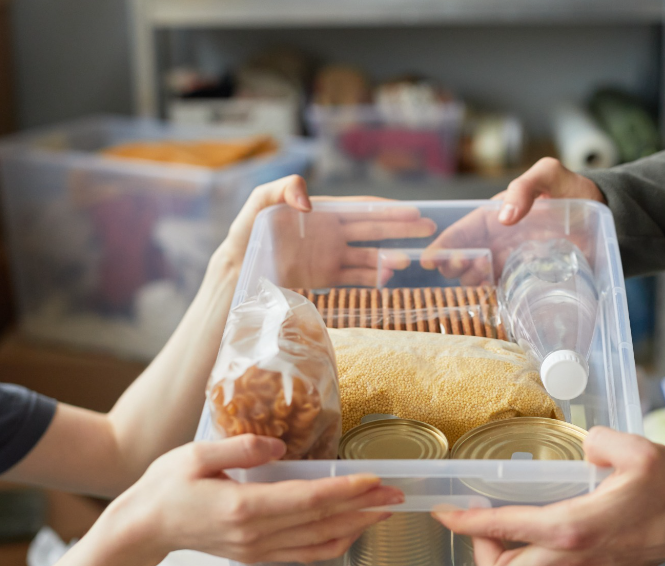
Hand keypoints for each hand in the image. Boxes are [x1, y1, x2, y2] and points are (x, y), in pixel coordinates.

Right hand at [101, 434, 403, 564]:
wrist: (143, 527)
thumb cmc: (166, 486)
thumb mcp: (195, 455)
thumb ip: (239, 447)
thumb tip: (278, 443)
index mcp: (243, 508)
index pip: (307, 500)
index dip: (345, 491)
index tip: (373, 479)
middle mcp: (256, 534)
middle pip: (322, 522)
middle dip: (364, 508)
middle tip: (397, 494)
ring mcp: (258, 549)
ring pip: (319, 542)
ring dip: (356, 527)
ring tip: (384, 511)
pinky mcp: (258, 555)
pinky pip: (305, 554)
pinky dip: (334, 545)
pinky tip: (352, 532)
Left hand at [210, 175, 437, 288]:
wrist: (236, 266)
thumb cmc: (247, 229)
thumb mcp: (261, 200)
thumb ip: (284, 188)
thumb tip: (309, 201)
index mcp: (324, 212)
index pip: (363, 209)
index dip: (388, 209)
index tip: (412, 211)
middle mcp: (333, 233)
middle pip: (374, 230)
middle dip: (401, 229)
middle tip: (428, 228)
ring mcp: (331, 256)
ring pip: (368, 256)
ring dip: (388, 258)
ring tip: (408, 261)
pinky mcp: (325, 277)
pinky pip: (355, 277)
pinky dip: (372, 278)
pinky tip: (389, 278)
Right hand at [421, 158, 603, 284]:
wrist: (606, 214)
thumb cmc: (574, 190)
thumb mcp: (549, 175)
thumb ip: (525, 187)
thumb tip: (504, 217)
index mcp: (496, 214)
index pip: (463, 230)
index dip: (445, 244)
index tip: (431, 259)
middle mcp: (499, 239)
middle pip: (464, 255)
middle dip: (453, 263)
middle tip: (460, 265)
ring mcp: (511, 259)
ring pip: (478, 274)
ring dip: (470, 278)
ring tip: (477, 274)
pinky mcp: (527, 276)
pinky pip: (501, 288)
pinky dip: (490, 292)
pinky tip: (490, 290)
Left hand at [432, 427, 664, 565]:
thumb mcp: (634, 450)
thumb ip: (599, 440)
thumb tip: (584, 443)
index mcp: (573, 527)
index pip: (502, 530)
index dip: (466, 523)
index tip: (447, 514)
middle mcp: (571, 561)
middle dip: (480, 555)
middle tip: (483, 529)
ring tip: (502, 544)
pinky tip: (529, 559)